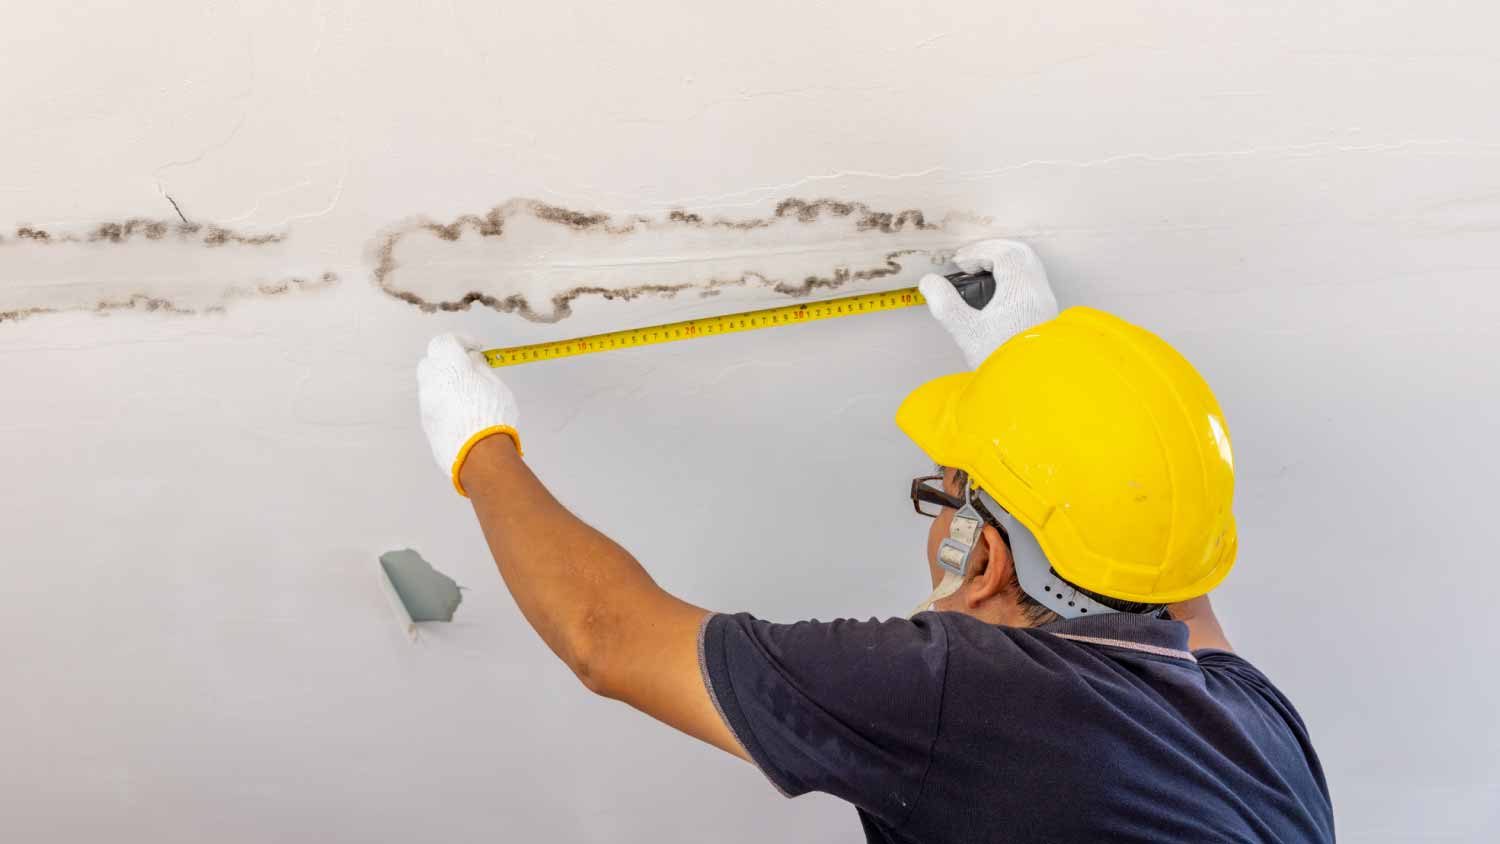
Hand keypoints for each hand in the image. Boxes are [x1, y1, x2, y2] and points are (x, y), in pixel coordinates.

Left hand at [416, 332, 521, 495]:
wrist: (479, 458)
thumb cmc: (492, 416)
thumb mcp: (496, 386)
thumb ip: (481, 369)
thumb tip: (472, 359)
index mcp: (449, 368)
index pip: (445, 342)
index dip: (461, 340)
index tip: (476, 347)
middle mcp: (431, 383)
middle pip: (431, 361)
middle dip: (447, 359)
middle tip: (468, 367)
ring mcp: (426, 404)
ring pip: (429, 383)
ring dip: (444, 381)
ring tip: (466, 391)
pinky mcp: (426, 423)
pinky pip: (432, 403)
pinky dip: (444, 400)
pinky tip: (461, 411)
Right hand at [919, 239, 1058, 368]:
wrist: (1031, 390)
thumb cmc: (1000, 361)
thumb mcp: (966, 332)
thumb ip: (945, 304)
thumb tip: (929, 282)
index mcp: (1021, 289)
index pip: (1003, 254)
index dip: (978, 252)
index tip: (960, 263)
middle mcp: (1038, 291)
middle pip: (1020, 254)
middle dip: (993, 252)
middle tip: (971, 262)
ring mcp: (1046, 302)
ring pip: (1028, 267)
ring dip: (1004, 264)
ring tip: (981, 277)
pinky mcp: (1046, 315)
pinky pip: (1031, 282)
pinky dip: (1013, 277)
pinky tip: (997, 295)